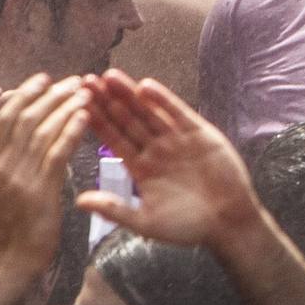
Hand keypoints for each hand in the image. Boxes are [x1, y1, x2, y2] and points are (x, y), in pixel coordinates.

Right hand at [0, 74, 89, 276]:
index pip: (6, 118)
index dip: (24, 94)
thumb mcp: (11, 185)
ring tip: (85, 91)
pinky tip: (85, 116)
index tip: (44, 78)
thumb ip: (18, 160)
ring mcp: (20, 177)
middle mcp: (4, 165)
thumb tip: (33, 134)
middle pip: (25, 118)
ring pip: (41, 131)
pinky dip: (70, 131)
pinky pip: (56, 154)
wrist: (13, 259)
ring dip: (64, 107)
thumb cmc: (19, 223)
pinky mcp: (40, 190)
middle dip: (50, 95)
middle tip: (74, 80)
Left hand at [77, 70, 259, 251]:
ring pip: (148, 112)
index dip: (95, 121)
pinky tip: (146, 87)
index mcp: (141, 168)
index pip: (113, 139)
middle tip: (85, 82)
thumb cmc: (188, 227)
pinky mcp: (200, 134)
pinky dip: (163, 100)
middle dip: (106, 101)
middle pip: (127, 120)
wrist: (228, 223)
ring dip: (129, 95)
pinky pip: (178, 113)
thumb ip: (114, 209)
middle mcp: (156, 150)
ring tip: (109, 77)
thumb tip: (78, 201)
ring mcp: (177, 140)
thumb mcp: (145, 222)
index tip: (76, 105)